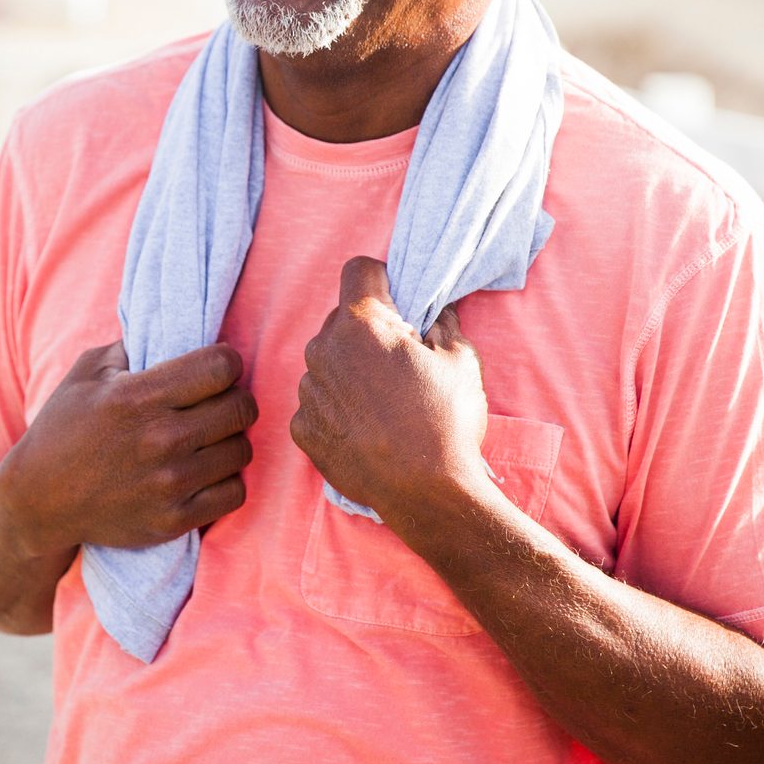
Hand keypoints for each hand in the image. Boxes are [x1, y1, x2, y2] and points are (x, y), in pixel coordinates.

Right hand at [0, 340, 256, 555]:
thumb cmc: (62, 429)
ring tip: (208, 439)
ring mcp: (169, 483)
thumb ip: (131, 346)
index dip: (225, 362)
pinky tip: (205, 472)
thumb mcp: (85, 374)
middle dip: (234, 398)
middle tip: (216, 403)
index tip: (215, 368)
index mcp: (137, 397)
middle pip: (242, 407)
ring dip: (230, 440)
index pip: (221, 367)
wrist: (38, 502)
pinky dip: (226, 480)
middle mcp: (159, 439)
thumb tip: (175, 330)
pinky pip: (235, 493)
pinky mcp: (174, 519)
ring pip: (242, 449)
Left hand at [290, 256, 488, 525]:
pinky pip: (318, 403)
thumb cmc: (446, 421)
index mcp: (360, 323)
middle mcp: (322, 350)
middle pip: (341, 320)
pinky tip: (367, 429)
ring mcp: (308, 391)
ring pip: (327, 362)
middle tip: (399, 362)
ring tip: (384, 403)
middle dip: (367, 331)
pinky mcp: (302, 428)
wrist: (427, 493)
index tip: (398, 303)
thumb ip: (442, 323)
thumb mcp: (461, 359)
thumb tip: (435, 311)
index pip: (358, 270)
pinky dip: (337, 409)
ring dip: (349, 371)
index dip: (381, 281)